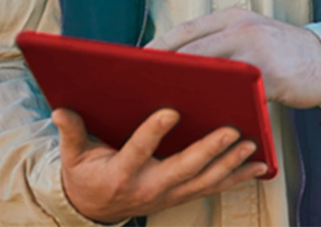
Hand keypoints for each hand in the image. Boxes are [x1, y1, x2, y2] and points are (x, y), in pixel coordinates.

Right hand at [52, 107, 267, 223]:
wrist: (93, 210)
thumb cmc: (85, 174)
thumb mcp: (74, 155)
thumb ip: (72, 132)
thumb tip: (60, 109)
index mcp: (120, 173)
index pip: (138, 151)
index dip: (153, 133)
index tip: (170, 110)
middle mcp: (148, 187)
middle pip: (182, 168)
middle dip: (209, 150)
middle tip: (232, 130)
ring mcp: (168, 195)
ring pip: (204, 181)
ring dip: (230, 164)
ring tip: (252, 144)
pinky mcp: (182, 196)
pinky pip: (213, 187)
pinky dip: (237, 177)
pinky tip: (260, 165)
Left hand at [146, 8, 320, 108]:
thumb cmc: (281, 53)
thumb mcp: (250, 35)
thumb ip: (220, 43)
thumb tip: (177, 65)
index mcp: (233, 17)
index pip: (185, 30)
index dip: (157, 48)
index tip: (133, 65)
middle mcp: (243, 28)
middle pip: (193, 50)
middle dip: (165, 70)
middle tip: (140, 89)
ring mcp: (258, 50)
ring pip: (213, 72)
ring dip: (188, 90)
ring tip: (166, 107)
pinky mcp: (273, 75)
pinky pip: (240, 95)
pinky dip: (221, 108)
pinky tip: (206, 122)